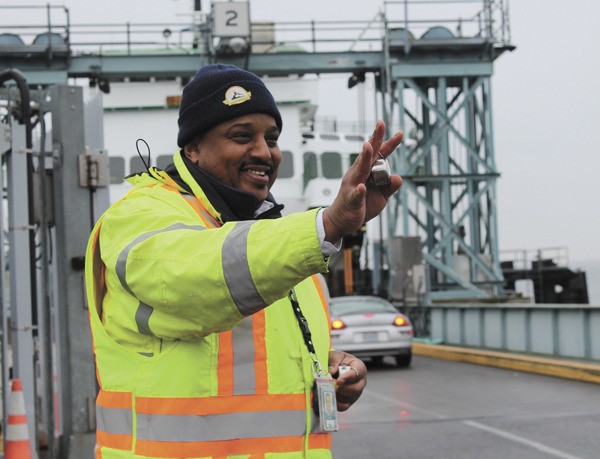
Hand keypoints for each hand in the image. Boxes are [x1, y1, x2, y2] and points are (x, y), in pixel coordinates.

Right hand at [323, 119, 403, 242]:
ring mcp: (353, 185)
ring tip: (368, 146)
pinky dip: (358, 191)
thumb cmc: (361, 205)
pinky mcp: (350, 200)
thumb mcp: (381, 196)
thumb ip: (390, 186)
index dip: (389, 143)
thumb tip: (399, 178)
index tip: (400, 133)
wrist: (342, 221)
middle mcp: (359, 173)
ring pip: (360, 169)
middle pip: (368, 154)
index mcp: (367, 171)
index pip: (379, 154)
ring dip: (364, 158)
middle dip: (374, 139)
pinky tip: (362, 188)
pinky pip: (355, 194)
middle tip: (380, 124)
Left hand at [328, 349, 366, 411]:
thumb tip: (332, 372)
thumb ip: (334, 362)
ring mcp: (356, 393)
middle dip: (341, 388)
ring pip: (348, 398)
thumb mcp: (335, 355)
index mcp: (360, 368)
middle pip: (355, 389)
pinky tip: (329, 396)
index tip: (338, 381)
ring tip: (328, 387)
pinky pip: (343, 406)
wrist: (335, 366)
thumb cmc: (338, 360)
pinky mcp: (349, 402)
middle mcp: (361, 382)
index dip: (348, 378)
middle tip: (330, 384)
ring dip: (336, 394)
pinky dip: (335, 403)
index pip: (357, 374)